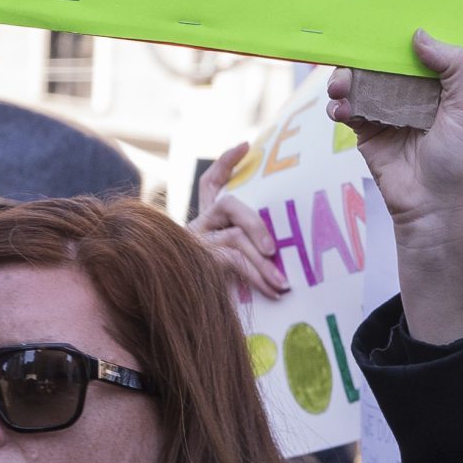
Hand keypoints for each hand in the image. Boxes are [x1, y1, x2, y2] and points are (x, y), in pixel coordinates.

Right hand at [187, 141, 291, 300]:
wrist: (178, 317)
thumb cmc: (213, 291)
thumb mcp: (231, 265)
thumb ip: (248, 250)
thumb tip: (284, 253)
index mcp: (205, 221)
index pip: (210, 183)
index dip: (224, 162)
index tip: (245, 145)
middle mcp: (196, 226)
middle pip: (228, 203)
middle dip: (256, 223)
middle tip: (275, 250)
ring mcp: (194, 243)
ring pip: (235, 236)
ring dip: (263, 262)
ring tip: (283, 283)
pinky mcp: (198, 261)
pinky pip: (233, 261)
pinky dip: (257, 275)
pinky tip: (273, 291)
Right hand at [329, 31, 462, 342]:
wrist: (437, 210)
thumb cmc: (462, 160)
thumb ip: (454, 65)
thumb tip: (419, 35)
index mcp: (445, 87)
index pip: (423, 51)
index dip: (405, 36)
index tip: (385, 19)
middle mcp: (416, 96)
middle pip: (386, 64)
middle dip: (367, 57)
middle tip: (353, 54)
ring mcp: (390, 114)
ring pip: (362, 83)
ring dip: (346, 80)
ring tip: (340, 87)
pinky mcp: (368, 133)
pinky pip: (348, 110)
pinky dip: (339, 106)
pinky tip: (340, 111)